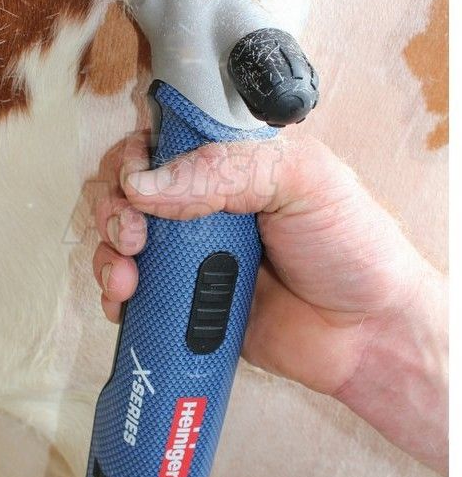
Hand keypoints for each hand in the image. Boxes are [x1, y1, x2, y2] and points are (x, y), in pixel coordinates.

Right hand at [93, 134, 447, 473]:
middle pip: (127, 189)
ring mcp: (192, 256)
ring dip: (107, 252)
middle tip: (131, 235)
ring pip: (120, 239)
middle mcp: (204, 205)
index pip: (161, 141)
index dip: (134, 156)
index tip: (135, 180)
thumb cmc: (352, 248)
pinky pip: (134, 293)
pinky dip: (116, 295)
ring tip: (126, 276)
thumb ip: (228, 169)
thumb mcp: (305, 181)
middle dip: (112, 207)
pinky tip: (126, 302)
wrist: (369, 335)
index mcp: (232, 163)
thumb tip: (144, 186)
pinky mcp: (187, 303)